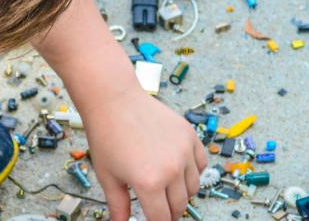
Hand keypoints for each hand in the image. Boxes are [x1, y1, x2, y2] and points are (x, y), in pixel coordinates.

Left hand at [82, 88, 206, 220]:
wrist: (114, 100)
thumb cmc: (107, 135)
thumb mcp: (108, 177)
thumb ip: (118, 206)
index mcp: (149, 182)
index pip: (162, 218)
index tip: (153, 220)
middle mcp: (171, 168)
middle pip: (179, 205)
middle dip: (169, 211)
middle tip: (158, 208)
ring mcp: (184, 151)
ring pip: (193, 187)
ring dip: (182, 193)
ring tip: (166, 189)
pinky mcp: (190, 135)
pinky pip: (201, 163)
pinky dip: (193, 171)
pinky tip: (178, 170)